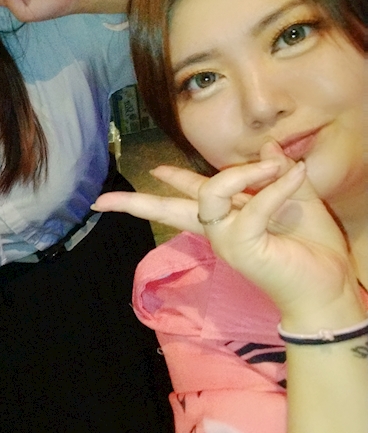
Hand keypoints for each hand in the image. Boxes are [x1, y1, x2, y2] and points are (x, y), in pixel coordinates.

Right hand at [93, 142, 362, 327]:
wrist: (330, 283)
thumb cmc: (313, 246)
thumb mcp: (300, 199)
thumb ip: (280, 174)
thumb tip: (270, 148)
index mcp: (227, 216)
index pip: (190, 195)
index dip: (171, 181)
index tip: (149, 172)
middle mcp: (217, 228)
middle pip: (166, 210)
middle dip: (133, 204)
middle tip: (102, 201)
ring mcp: (224, 238)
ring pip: (210, 194)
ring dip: (244, 174)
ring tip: (280, 169)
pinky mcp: (240, 245)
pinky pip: (250, 208)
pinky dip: (275, 189)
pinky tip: (294, 177)